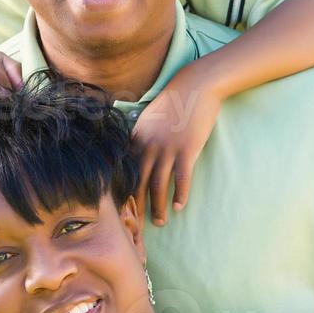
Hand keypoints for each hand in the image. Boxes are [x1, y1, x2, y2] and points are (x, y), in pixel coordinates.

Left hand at [131, 74, 222, 224]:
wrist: (195, 86)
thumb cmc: (173, 103)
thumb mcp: (148, 119)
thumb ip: (140, 137)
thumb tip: (136, 153)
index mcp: (136, 139)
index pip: (124, 172)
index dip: (121, 193)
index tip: (119, 210)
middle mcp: (147, 147)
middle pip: (137, 183)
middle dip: (135, 207)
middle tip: (134, 226)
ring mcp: (167, 149)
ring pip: (158, 185)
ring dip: (158, 206)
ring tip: (159, 222)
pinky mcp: (187, 150)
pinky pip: (181, 178)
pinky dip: (180, 194)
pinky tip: (179, 207)